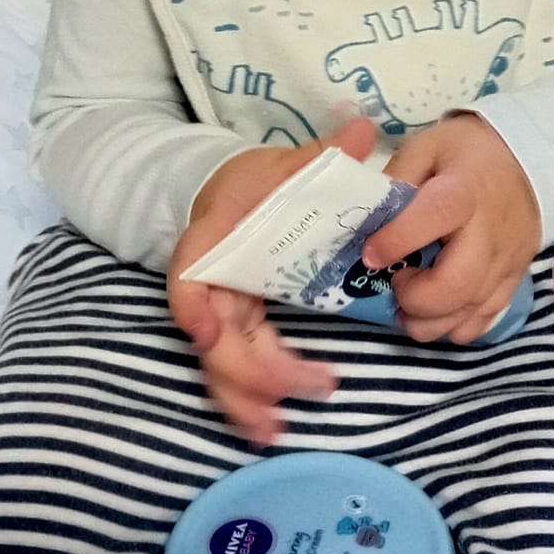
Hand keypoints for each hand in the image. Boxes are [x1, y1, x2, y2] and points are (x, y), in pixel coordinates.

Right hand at [168, 116, 376, 444]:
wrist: (234, 194)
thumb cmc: (261, 182)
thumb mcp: (289, 162)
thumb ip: (324, 150)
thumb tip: (363, 125)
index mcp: (216, 235)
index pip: (190, 272)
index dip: (193, 304)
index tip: (207, 332)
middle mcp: (209, 279)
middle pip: (212, 336)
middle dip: (252, 370)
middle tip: (312, 384)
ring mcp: (218, 310)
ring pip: (218, 364)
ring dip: (244, 399)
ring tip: (278, 427)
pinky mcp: (233, 330)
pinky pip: (235, 370)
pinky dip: (247, 400)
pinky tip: (270, 427)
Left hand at [363, 114, 540, 344]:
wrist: (525, 158)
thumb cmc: (464, 153)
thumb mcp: (424, 148)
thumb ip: (393, 182)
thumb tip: (366, 223)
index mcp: (464, 189)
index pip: (435, 216)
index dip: (398, 241)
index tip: (371, 255)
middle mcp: (491, 230)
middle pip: (458, 283)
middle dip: (415, 299)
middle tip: (396, 285)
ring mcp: (508, 259)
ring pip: (470, 312)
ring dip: (430, 322)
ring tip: (409, 305)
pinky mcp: (516, 279)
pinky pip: (486, 320)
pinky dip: (455, 326)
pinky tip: (437, 310)